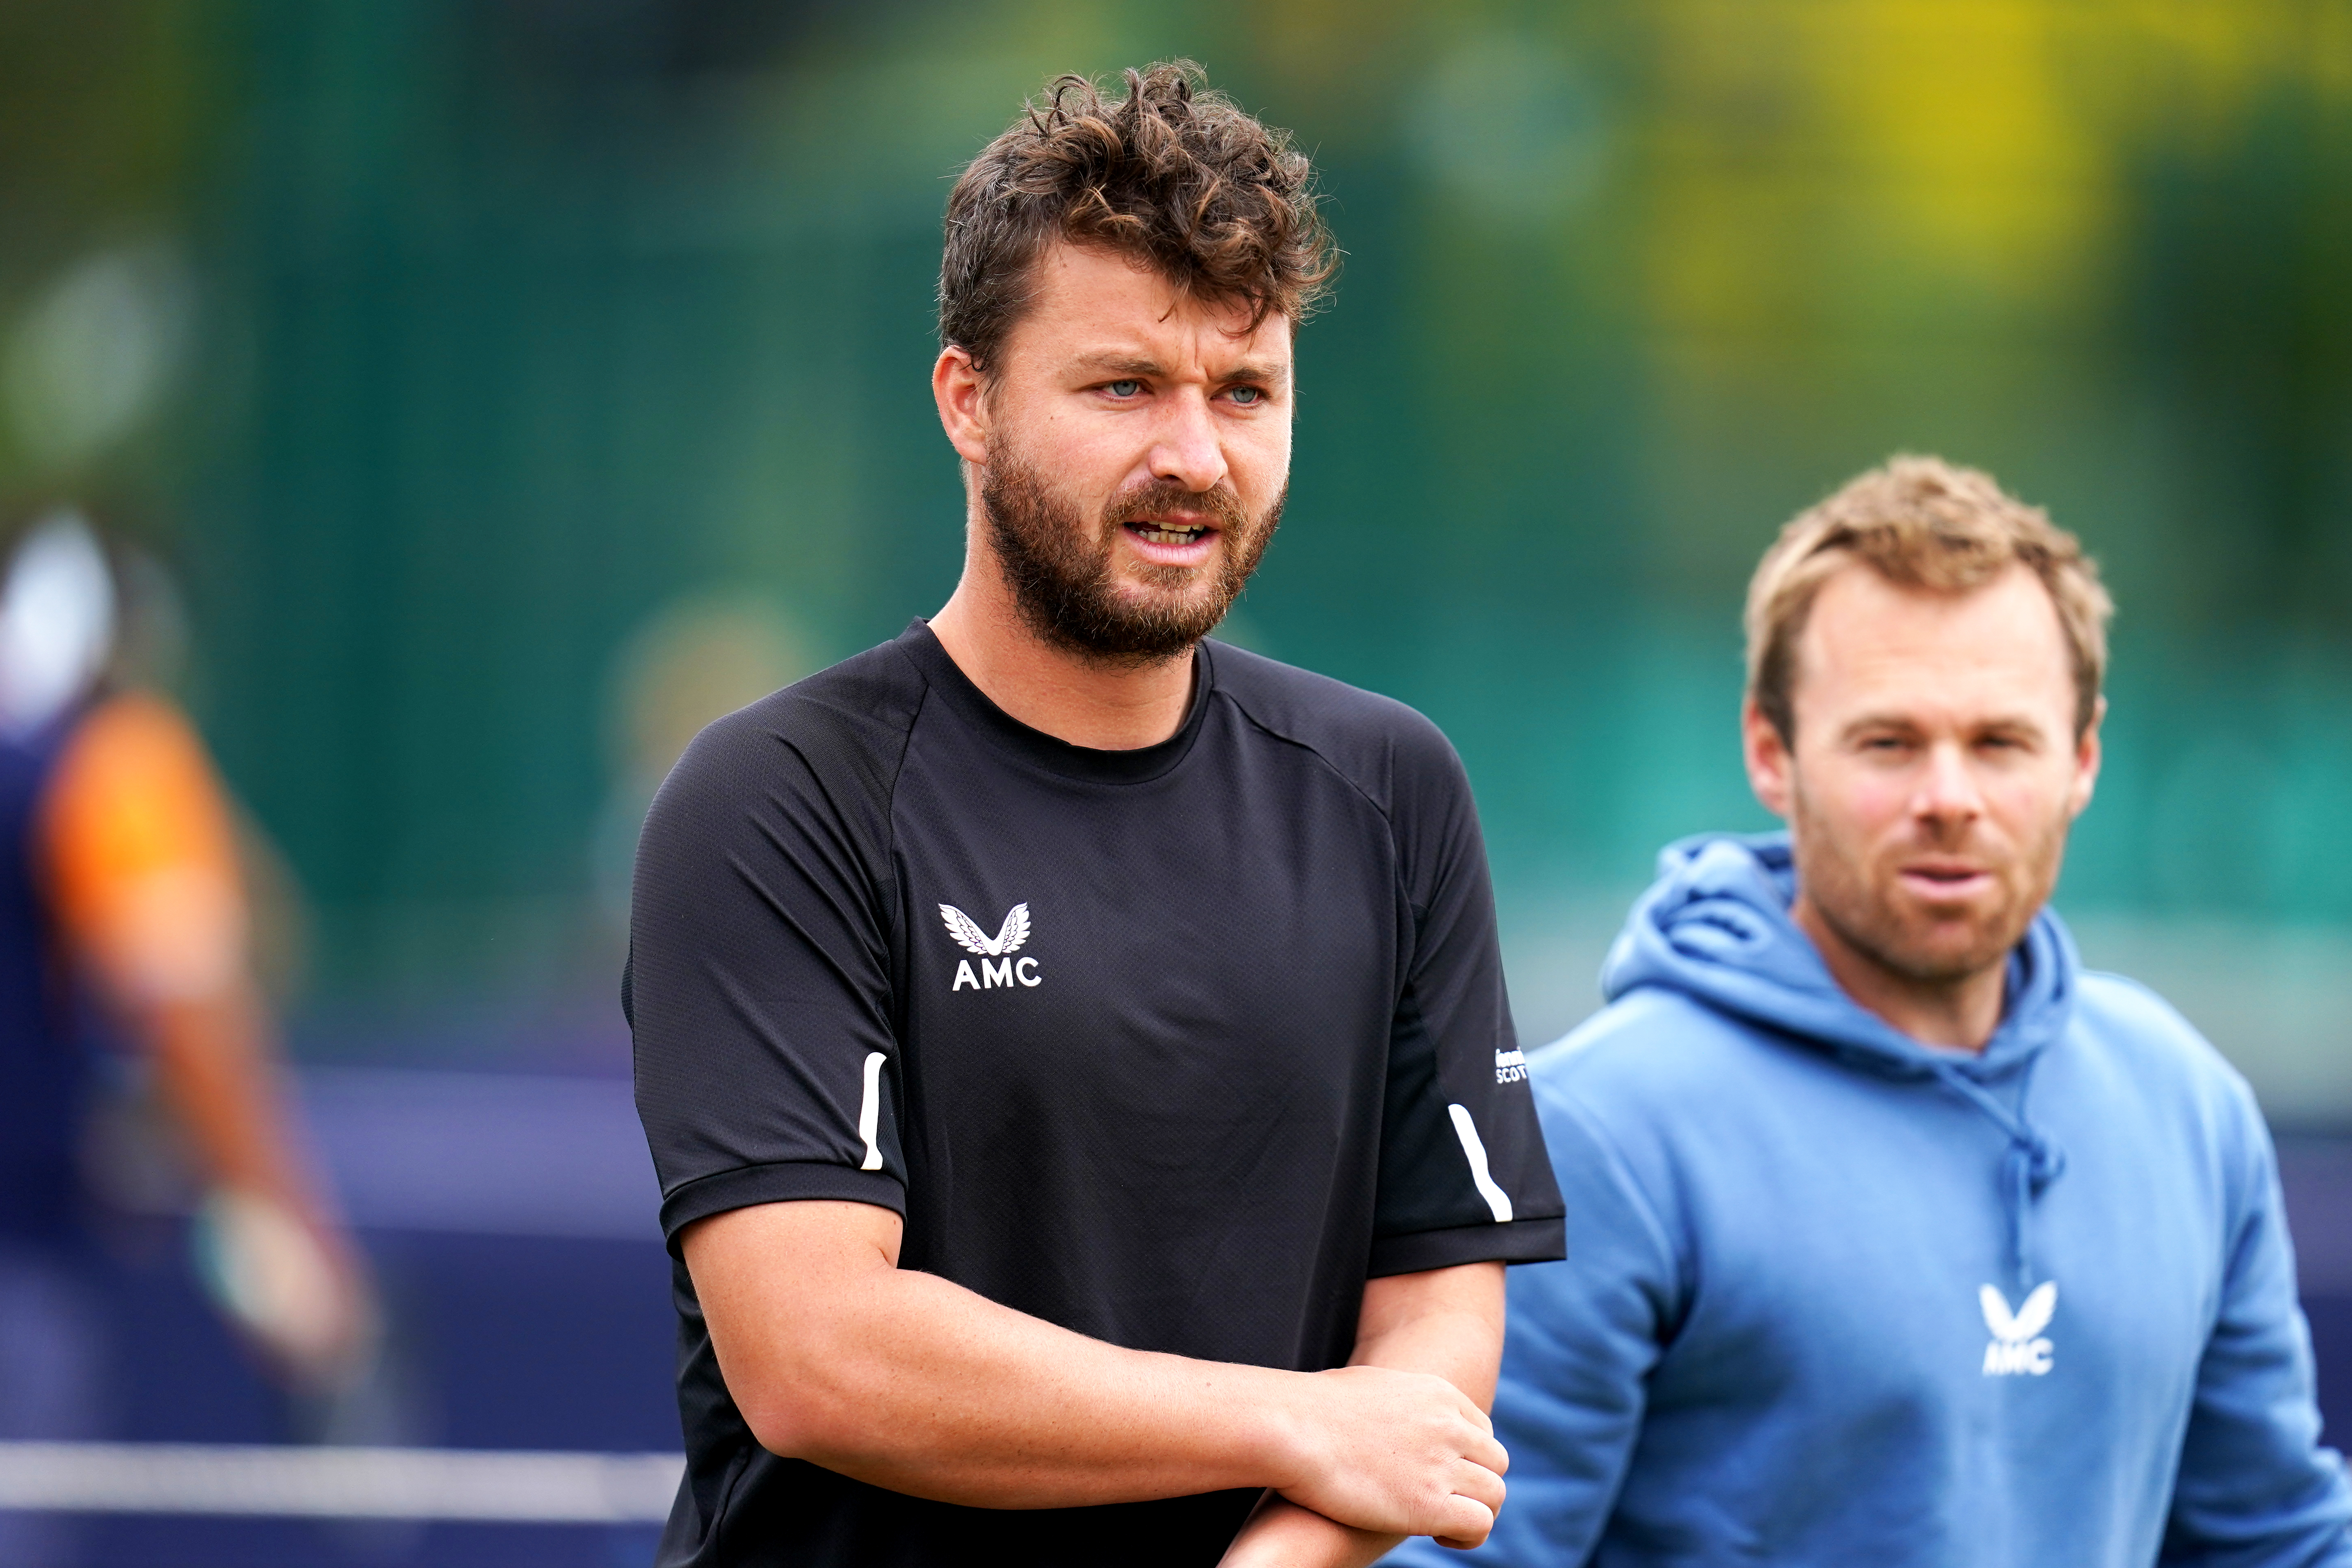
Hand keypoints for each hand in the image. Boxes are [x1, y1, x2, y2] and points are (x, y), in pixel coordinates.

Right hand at [1272, 1365, 1507, 1546]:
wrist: (1290, 1428)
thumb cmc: (1309, 1410)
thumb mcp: (1368, 1389)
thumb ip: (1392, 1404)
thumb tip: (1381, 1417)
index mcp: (1436, 1393)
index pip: (1482, 1431)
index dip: (1468, 1459)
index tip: (1443, 1475)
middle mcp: (1448, 1425)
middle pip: (1495, 1462)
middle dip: (1476, 1486)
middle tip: (1445, 1503)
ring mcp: (1441, 1464)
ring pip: (1495, 1495)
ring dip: (1475, 1512)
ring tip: (1442, 1525)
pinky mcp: (1429, 1503)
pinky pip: (1479, 1524)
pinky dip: (1468, 1535)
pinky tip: (1439, 1536)